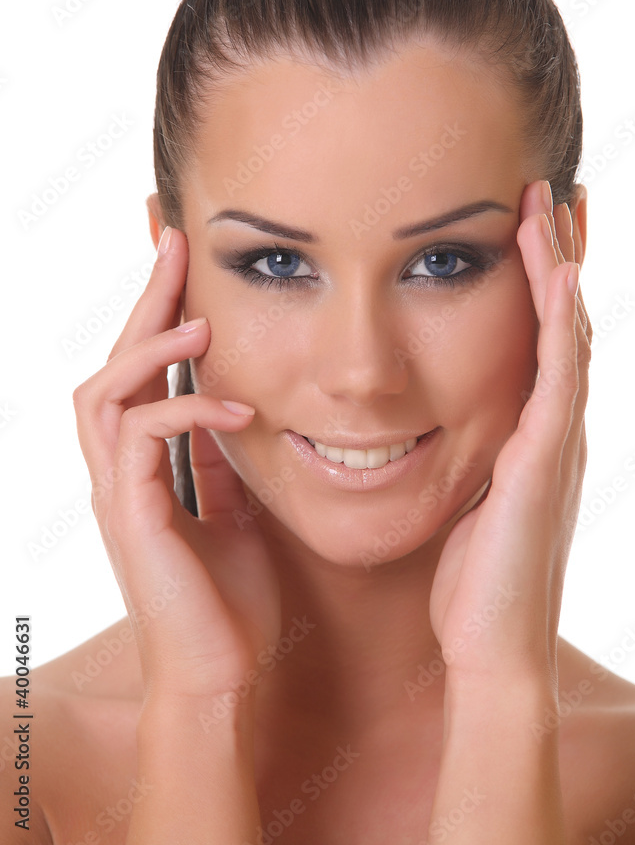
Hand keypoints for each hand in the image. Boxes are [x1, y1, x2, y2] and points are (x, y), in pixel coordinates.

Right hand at [72, 226, 280, 706]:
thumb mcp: (238, 513)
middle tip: (174, 240)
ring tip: (201, 318)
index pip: (141, 371)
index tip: (182, 257)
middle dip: (143, 301)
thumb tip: (243, 409)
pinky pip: (141, 437)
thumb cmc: (231, 604)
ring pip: (105, 392)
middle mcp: (120, 472)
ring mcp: (119, 493)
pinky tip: (239, 407)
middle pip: (111, 363)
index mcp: (145, 467)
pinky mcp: (132, 515)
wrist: (223, 680)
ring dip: (151, 347)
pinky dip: (187, 409)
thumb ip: (225, 463)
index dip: (157, 312)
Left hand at [429, 179, 591, 684]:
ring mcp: (557, 440)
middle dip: (559, 255)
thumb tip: (422, 432)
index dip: (539, 282)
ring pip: (567, 332)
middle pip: (563, 321)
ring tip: (549, 204)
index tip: (526, 225)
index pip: (540, 339)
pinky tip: (556, 270)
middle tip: (551, 191)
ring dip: (559, 266)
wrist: (489, 650)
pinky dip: (560, 318)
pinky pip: (559, 372)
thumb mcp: (464, 504)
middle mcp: (553, 428)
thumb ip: (460, 461)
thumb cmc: (470, 584)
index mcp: (530, 435)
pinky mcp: (547, 458)